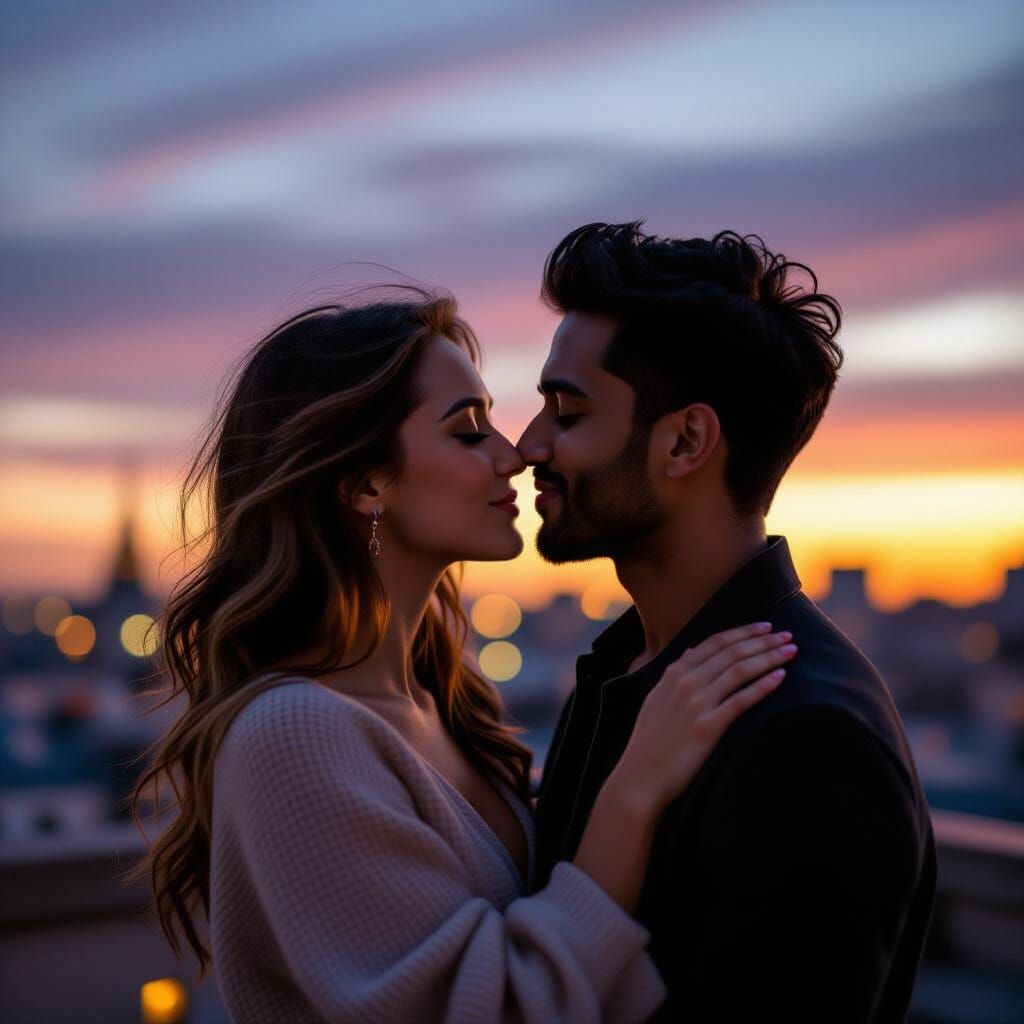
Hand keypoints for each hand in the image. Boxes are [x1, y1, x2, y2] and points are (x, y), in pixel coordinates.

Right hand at [611, 622, 796, 814]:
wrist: (640, 775)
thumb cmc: (649, 740)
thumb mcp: (657, 697)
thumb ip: (675, 672)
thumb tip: (692, 650)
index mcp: (674, 672)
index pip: (715, 642)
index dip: (744, 632)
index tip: (766, 627)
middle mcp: (686, 682)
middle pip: (732, 652)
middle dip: (763, 641)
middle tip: (787, 635)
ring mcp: (697, 704)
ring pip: (739, 671)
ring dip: (768, 657)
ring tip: (791, 651)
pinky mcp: (708, 727)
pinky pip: (741, 701)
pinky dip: (763, 686)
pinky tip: (780, 677)